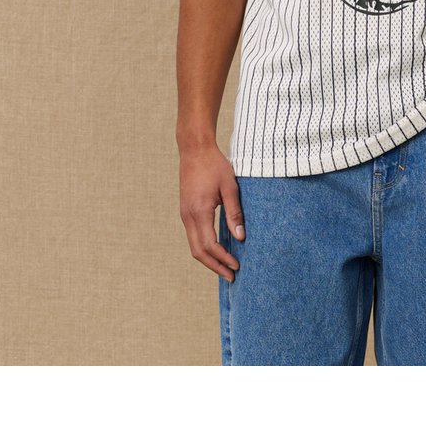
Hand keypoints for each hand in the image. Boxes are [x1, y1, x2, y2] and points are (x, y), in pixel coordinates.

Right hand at [179, 143, 244, 281]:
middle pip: (199, 252)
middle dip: (215, 266)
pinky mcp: (186, 211)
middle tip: (232, 276)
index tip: (237, 267)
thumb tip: (241, 237)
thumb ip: (235, 213)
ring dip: (209, 259)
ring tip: (225, 266)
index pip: (210, 246)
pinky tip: (217, 249)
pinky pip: (193, 236)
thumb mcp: (230, 187)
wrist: (195, 149)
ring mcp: (184, 214)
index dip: (223, 259)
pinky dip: (204, 247)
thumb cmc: (214, 165)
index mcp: (199, 212)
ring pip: (194, 246)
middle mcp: (188, 216)